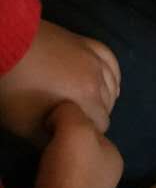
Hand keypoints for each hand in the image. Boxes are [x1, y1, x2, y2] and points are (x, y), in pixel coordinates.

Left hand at [0, 22, 119, 145]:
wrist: (9, 47)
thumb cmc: (17, 90)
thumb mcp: (27, 127)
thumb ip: (51, 141)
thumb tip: (62, 144)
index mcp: (88, 99)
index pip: (101, 125)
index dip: (86, 135)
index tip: (70, 136)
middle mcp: (99, 77)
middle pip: (108, 105)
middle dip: (94, 116)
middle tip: (73, 121)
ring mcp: (95, 57)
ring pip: (112, 84)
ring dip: (104, 97)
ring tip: (87, 104)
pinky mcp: (89, 43)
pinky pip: (111, 61)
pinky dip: (112, 75)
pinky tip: (108, 80)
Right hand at [35, 103, 122, 187]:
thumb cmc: (72, 169)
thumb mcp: (74, 127)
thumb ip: (70, 112)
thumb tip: (60, 114)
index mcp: (116, 159)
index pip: (95, 134)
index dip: (74, 126)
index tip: (55, 126)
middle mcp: (110, 182)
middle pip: (85, 155)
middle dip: (68, 150)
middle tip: (47, 145)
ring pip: (74, 176)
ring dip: (60, 170)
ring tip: (44, 165)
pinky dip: (54, 187)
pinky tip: (44, 184)